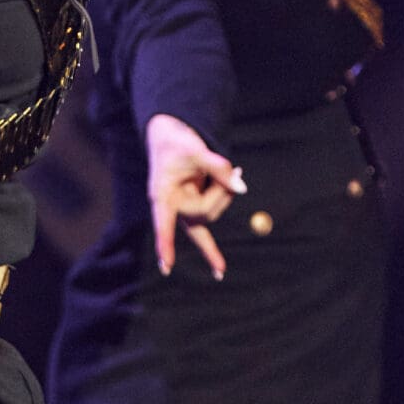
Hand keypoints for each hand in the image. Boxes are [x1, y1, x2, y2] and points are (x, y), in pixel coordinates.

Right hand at [145, 113, 244, 279]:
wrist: (169, 136)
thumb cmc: (175, 142)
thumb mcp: (197, 150)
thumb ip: (219, 168)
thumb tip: (242, 189)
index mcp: (162, 195)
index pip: (164, 222)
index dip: (166, 244)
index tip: (167, 267)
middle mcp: (171, 207)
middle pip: (203, 214)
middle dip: (224, 194)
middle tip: (238, 169)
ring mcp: (182, 211)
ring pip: (211, 215)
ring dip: (226, 194)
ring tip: (234, 170)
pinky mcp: (192, 210)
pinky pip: (210, 221)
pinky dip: (227, 201)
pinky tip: (230, 214)